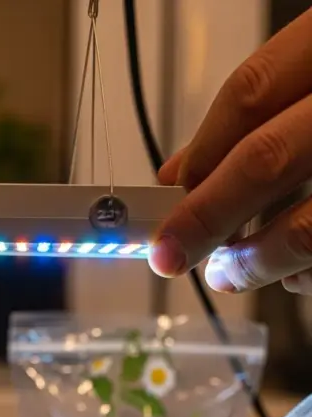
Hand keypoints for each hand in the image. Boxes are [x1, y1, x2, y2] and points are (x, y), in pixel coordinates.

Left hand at [150, 7, 311, 295]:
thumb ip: (261, 115)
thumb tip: (181, 171)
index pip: (251, 92)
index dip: (200, 154)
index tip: (165, 199)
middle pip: (265, 160)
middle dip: (205, 219)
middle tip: (170, 255)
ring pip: (305, 229)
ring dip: (253, 262)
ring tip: (228, 272)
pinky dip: (301, 279)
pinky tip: (290, 273)